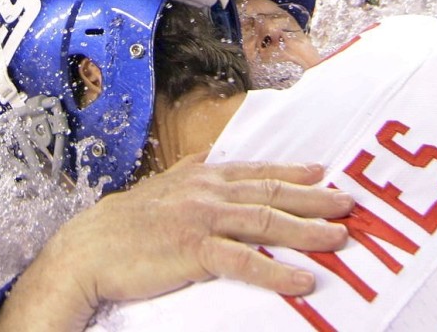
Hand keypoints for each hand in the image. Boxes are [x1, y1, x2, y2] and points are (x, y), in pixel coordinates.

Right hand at [0, 156, 352, 330]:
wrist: (89, 247)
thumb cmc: (125, 221)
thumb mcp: (159, 186)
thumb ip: (185, 171)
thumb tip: (203, 157)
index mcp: (202, 179)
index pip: (256, 172)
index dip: (291, 171)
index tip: (321, 170)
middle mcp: (208, 193)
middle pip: (270, 193)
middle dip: (313, 197)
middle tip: (347, 202)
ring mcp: (202, 220)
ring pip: (265, 221)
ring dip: (306, 229)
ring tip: (338, 236)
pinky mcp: (194, 251)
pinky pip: (243, 261)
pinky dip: (276, 270)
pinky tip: (301, 279)